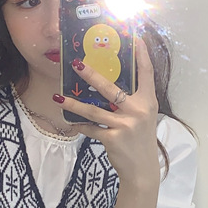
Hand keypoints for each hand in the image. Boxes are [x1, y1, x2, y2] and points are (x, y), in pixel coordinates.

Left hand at [56, 37, 159, 187]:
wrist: (142, 170)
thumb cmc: (140, 140)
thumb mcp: (142, 117)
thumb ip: (131, 101)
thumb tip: (107, 85)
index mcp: (148, 102)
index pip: (146, 73)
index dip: (142, 54)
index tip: (135, 37)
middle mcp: (138, 110)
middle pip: (111, 88)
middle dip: (92, 75)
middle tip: (76, 64)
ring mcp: (125, 125)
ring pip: (94, 110)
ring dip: (74, 103)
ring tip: (59, 96)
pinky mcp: (113, 138)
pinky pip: (91, 128)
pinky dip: (80, 125)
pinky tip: (71, 122)